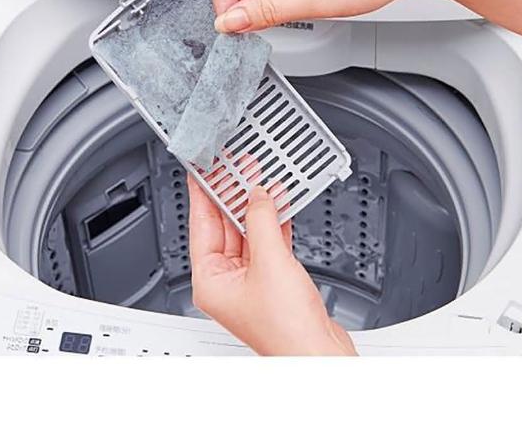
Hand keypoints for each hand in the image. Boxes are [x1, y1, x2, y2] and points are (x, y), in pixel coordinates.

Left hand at [188, 176, 356, 355]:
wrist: (320, 354)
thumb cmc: (287, 330)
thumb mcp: (269, 262)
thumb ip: (261, 222)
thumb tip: (256, 195)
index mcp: (210, 281)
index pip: (201, 225)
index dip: (202, 194)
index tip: (201, 170)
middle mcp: (226, 281)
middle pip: (224, 225)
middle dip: (233, 194)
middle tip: (236, 167)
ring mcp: (250, 280)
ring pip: (248, 231)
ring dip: (255, 205)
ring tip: (258, 176)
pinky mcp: (273, 280)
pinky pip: (267, 242)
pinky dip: (274, 221)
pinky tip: (278, 202)